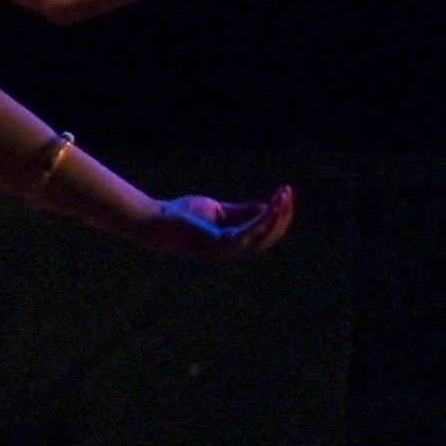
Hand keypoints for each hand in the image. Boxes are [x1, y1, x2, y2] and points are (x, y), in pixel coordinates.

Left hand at [136, 186, 297, 262]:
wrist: (156, 221)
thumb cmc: (183, 216)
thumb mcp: (218, 211)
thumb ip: (240, 212)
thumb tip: (265, 206)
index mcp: (231, 244)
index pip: (262, 235)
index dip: (277, 218)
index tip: (285, 197)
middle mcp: (231, 251)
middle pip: (267, 238)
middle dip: (282, 216)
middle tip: (289, 194)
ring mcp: (226, 250)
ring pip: (261, 237)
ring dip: (277, 216)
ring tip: (285, 196)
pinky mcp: (218, 243)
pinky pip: (249, 232)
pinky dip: (263, 219)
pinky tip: (273, 204)